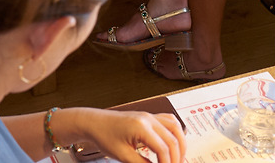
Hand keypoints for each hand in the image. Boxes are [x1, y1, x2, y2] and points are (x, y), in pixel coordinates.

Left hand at [69, 109, 185, 162]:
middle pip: (173, 139)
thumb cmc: (104, 136)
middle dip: (177, 157)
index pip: (163, 148)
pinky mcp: (148, 116)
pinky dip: (175, 133)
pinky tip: (174, 143)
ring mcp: (149, 115)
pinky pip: (169, 121)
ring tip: (179, 159)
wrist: (94, 123)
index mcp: (141, 126)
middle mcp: (148, 118)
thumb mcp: (123, 156)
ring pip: (176, 127)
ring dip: (180, 144)